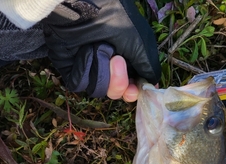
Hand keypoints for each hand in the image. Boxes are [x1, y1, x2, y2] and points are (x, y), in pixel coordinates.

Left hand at [42, 0, 159, 98]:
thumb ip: (148, 66)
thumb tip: (152, 85)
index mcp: (128, 60)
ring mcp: (91, 70)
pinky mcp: (73, 71)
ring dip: (102, 70)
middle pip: (117, 92)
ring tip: (99, 48)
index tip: (134, 88)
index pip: (132, 86)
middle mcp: (109, 67)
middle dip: (119, 82)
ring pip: (100, 90)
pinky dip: (84, 69)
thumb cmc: (113, 18)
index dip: (133, 91)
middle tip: (117, 62)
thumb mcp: (140, 41)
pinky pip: (81, 85)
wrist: (80, 7)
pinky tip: (84, 51)